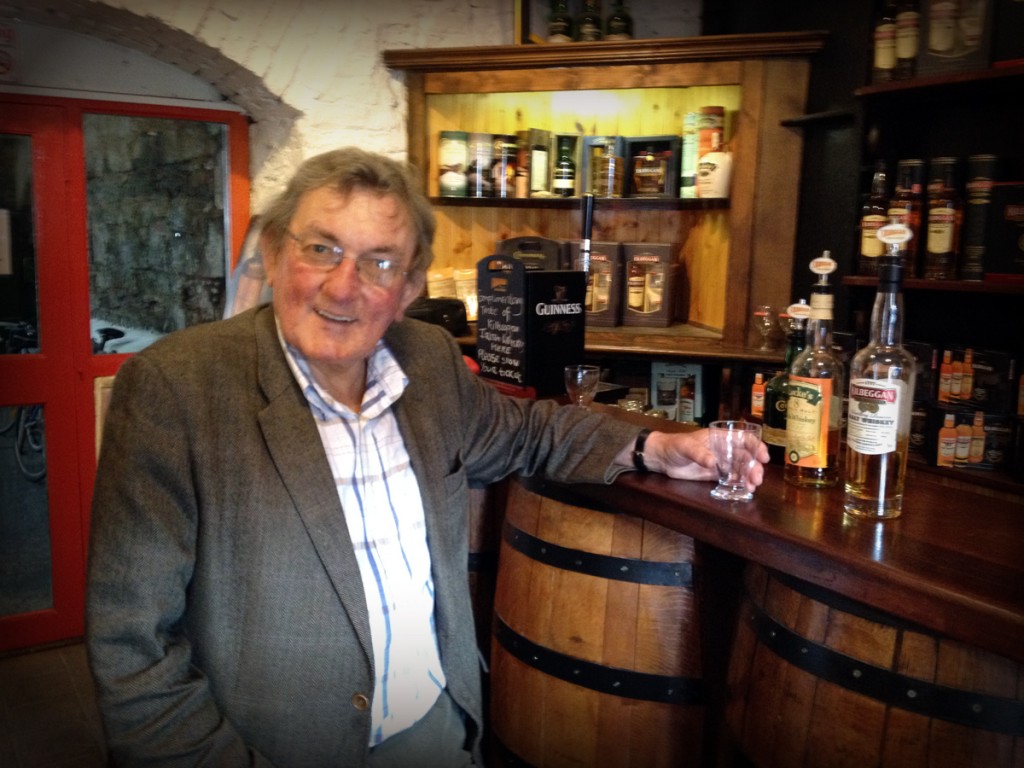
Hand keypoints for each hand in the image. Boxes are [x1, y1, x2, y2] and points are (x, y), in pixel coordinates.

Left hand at [623, 428, 769, 490]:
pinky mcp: (714, 475)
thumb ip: (699, 453)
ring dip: (749, 477)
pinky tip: (744, 489)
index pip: (743, 439)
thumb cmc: (674, 446)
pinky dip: (739, 483)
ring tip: (753, 486)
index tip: (764, 457)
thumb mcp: (686, 447)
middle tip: (757, 478)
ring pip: (740, 469)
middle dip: (754, 467)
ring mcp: (720, 462)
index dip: (756, 447)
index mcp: (720, 437)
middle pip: (745, 457)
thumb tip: (713, 462)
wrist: (662, 458)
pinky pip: (730, 479)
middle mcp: (724, 449)